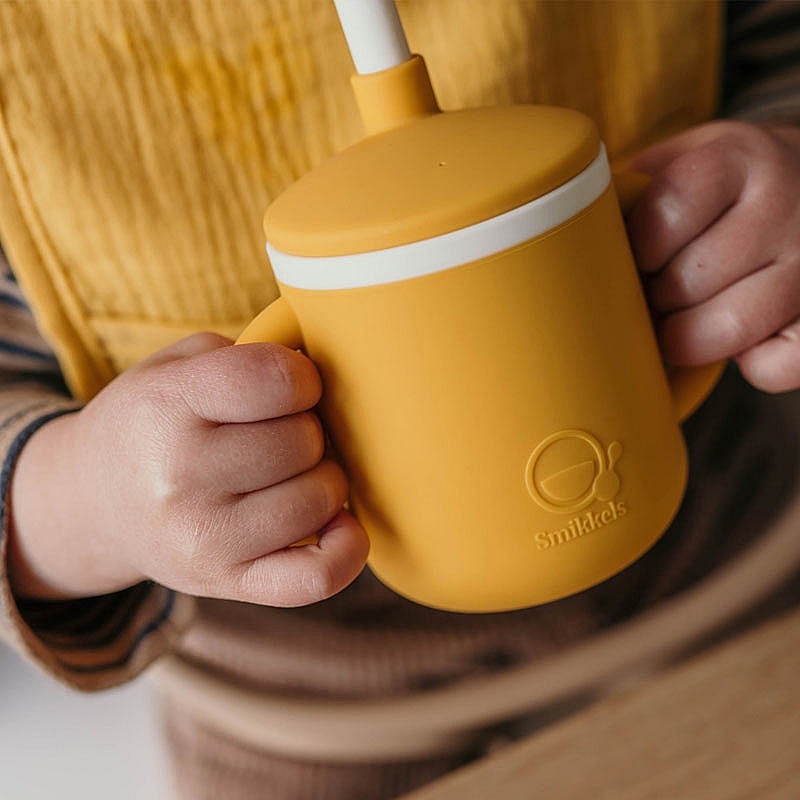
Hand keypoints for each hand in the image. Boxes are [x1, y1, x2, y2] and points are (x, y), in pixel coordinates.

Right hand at [7, 333, 368, 605]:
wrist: (93, 502)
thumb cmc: (154, 422)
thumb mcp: (177, 365)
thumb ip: (248, 354)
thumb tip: (329, 374)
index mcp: (167, 404)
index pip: (275, 380)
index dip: (304, 378)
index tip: (293, 386)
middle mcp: (178, 475)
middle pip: (303, 442)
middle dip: (308, 431)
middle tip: (281, 434)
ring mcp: (201, 538)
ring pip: (319, 500)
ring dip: (323, 481)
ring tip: (292, 474)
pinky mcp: (225, 582)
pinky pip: (315, 578)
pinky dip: (346, 551)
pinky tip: (338, 524)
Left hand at [626, 120, 799, 392]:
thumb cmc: (728, 184)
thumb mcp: (685, 158)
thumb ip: (634, 188)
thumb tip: (573, 239)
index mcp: (737, 160)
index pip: (662, 218)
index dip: (637, 250)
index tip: (638, 254)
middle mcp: (784, 210)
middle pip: (684, 284)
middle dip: (657, 297)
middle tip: (662, 287)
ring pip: (725, 331)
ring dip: (690, 335)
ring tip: (690, 313)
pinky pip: (771, 368)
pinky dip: (748, 363)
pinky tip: (743, 332)